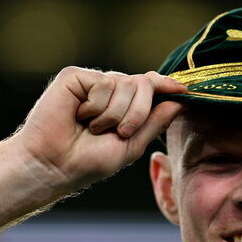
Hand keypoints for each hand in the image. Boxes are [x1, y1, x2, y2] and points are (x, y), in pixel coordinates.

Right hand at [10, 67, 186, 198]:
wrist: (55, 165)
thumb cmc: (88, 161)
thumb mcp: (131, 145)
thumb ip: (155, 121)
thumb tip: (181, 100)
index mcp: (124, 105)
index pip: (151, 87)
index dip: (168, 86)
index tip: (186, 91)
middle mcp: (110, 90)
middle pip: (144, 84)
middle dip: (138, 112)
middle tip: (120, 132)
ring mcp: (93, 82)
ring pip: (126, 83)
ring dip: (115, 114)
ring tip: (94, 128)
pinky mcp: (76, 77)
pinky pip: (105, 82)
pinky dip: (98, 106)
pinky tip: (81, 116)